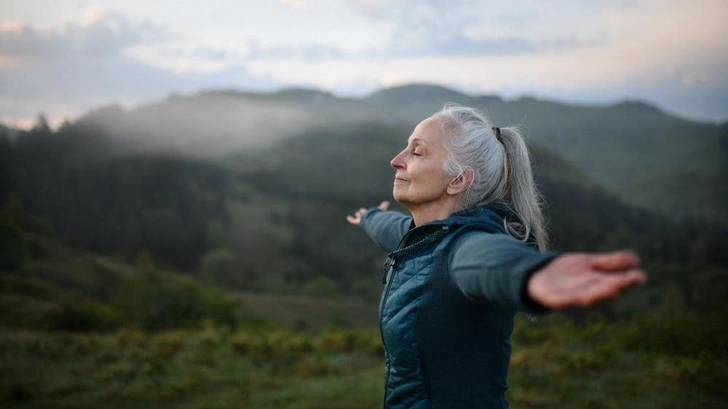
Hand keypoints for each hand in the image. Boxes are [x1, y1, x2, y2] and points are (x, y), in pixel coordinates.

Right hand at [346, 201, 389, 225]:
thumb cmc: (378, 216)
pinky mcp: (359, 222)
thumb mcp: (381, 209)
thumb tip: (387, 202)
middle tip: (362, 211)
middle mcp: (368, 219)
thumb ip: (383, 206)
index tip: (370, 209)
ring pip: (360, 217)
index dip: (370, 211)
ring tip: (357, 213)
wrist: (374, 221)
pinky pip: (354, 221)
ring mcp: (363, 221)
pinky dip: (351, 219)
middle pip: (366, 215)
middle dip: (364, 213)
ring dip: (359, 215)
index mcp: (373, 216)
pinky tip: (348, 218)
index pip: (371, 213)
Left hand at [527, 251, 646, 308]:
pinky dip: (568, 300)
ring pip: (585, 298)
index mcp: (597, 285)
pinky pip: (561, 301)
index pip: (616, 283)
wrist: (538, 275)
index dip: (628, 281)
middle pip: (602, 292)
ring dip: (597, 295)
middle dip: (615, 288)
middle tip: (626, 283)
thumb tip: (636, 259)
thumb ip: (610, 263)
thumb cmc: (568, 272)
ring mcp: (569, 297)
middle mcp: (587, 293)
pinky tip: (575, 298)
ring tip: (611, 288)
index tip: (640, 276)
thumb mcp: (590, 263)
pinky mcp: (552, 299)